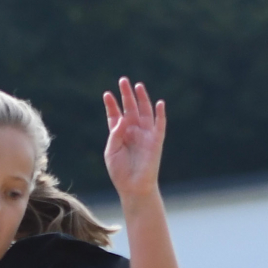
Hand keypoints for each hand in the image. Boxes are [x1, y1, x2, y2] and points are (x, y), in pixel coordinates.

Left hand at [103, 79, 164, 202]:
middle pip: (130, 108)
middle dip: (126, 95)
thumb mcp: (111, 152)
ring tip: (138, 86)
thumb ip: (114, 135)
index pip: (115, 115)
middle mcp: (132, 131)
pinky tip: (159, 103)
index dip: (112, 104)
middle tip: (123, 80)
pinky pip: (160, 125)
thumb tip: (122, 120)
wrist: (134, 187)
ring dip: (142, 99)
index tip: (107, 94)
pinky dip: (160, 114)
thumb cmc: (120, 172)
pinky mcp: (155, 141)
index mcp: (120, 134)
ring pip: (144, 112)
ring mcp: (145, 135)